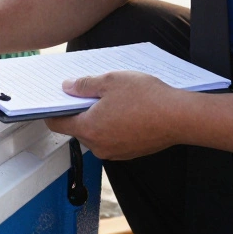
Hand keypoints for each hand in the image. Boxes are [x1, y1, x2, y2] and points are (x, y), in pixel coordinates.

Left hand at [45, 71, 193, 160]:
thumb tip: (67, 87)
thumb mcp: (110, 81)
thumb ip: (84, 85)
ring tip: (114, 99)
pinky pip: (113, 138)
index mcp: (89, 129)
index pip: (57, 124)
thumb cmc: (146, 97)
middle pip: (78, 128)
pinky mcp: (130, 152)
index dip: (53, 110)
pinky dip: (115, 126)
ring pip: (97, 133)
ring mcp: (115, 152)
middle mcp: (99, 146)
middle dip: (81, 110)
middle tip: (91, 91)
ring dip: (100, 118)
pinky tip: (127, 110)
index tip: (55, 100)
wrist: (179, 117)